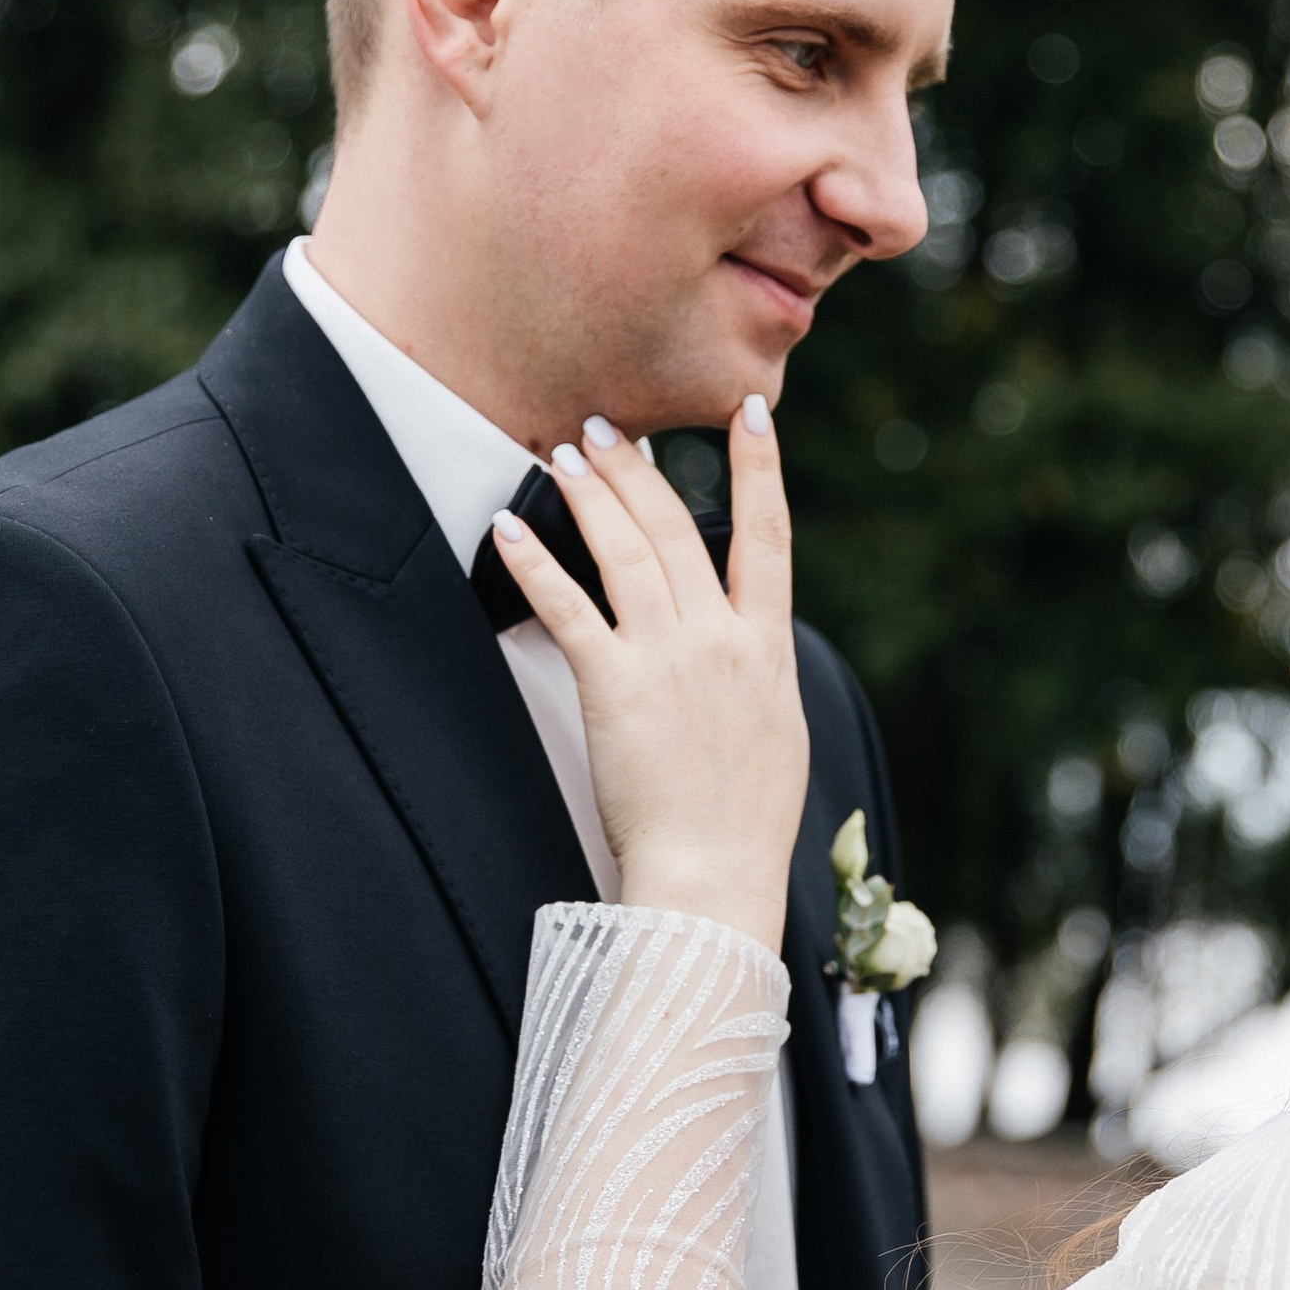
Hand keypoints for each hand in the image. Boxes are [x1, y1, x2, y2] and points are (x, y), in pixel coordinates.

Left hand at [488, 397, 809, 958]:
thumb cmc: (746, 825)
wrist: (715, 876)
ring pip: (626, 550)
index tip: (749, 414)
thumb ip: (762, 678)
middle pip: (677, 529)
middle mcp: (721, 640)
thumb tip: (755, 647)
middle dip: (639, 469)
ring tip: (563, 452)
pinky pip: (568, 607)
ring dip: (590, 493)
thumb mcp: (779, 735)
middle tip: (606, 425)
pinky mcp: (615, 686)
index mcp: (766, 650)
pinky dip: (536, 562)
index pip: (770, 537)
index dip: (760, 470)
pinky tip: (509, 528)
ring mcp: (668, 658)